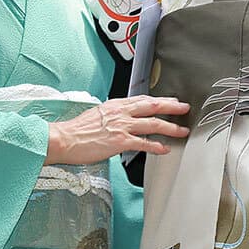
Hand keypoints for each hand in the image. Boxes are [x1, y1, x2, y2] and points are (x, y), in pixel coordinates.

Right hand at [46, 96, 190, 164]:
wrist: (64, 139)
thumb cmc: (76, 130)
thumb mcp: (96, 115)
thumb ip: (112, 116)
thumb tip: (121, 120)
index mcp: (115, 105)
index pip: (142, 99)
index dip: (159, 99)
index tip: (170, 100)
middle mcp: (120, 112)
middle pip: (152, 106)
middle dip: (171, 106)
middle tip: (184, 107)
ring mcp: (121, 126)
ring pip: (152, 124)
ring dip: (170, 127)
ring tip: (182, 130)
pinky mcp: (120, 142)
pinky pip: (143, 143)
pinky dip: (156, 146)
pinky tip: (165, 149)